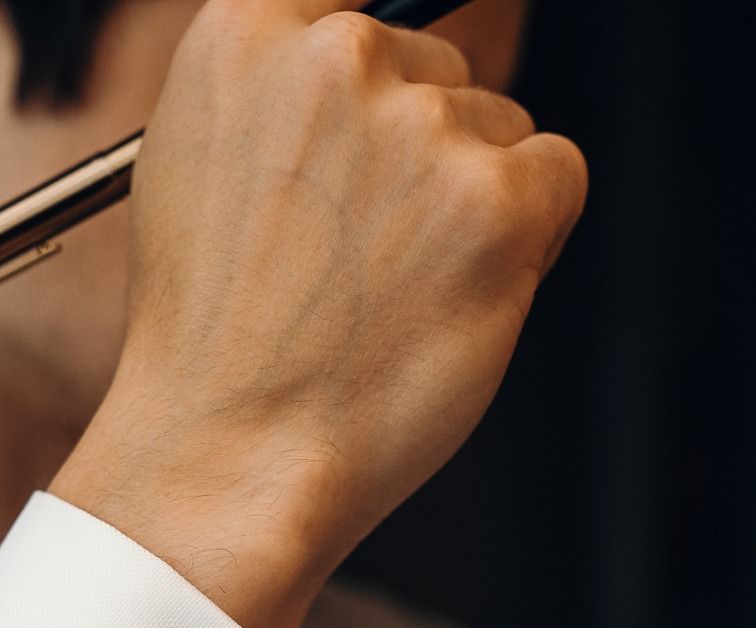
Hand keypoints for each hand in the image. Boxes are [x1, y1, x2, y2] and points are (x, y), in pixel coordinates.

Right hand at [51, 0, 587, 627]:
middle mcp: (334, 58)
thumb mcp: (200, 182)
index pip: (356, 17)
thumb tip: (363, 76)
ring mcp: (419, 124)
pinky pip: (555, 175)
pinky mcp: (496, 197)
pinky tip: (445, 300)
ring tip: (385, 297)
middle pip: (436, 71)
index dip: (369, 97)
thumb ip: (276, 108)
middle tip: (357, 261)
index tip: (365, 152)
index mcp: (243, 37)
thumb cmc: (214, 347)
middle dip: (415, 157)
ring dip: (463, 206)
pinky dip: (523, 238)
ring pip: (495, 130)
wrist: (230, 455)